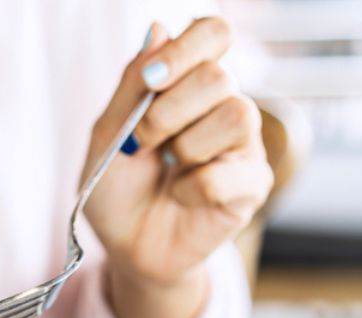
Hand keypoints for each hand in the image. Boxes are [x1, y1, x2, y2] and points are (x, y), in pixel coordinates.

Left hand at [83, 18, 272, 317]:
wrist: (125, 246)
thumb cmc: (117, 188)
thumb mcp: (109, 133)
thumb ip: (132, 84)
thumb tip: (158, 28)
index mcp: (188, 84)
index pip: (213, 33)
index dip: (187, 47)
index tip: (151, 78)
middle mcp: (223, 105)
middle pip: (219, 76)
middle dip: (167, 112)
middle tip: (144, 141)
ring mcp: (243, 145)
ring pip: (238, 115)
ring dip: (186, 145)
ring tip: (169, 167)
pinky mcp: (253, 185)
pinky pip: (230, 173)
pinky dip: (194, 187)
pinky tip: (182, 196)